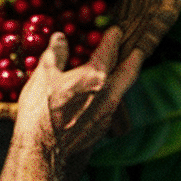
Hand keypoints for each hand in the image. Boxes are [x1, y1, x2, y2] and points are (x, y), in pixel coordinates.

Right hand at [0, 27, 145, 180]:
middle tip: (138, 50)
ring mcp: (107, 114)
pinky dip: (111, 96)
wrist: (43, 149)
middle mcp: (108, 95)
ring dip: (124, 78)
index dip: (113, 38)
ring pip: (122, 91)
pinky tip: (103, 97)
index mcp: (96, 76)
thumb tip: (61, 37)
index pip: (109, 51)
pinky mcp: (101, 129)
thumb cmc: (41, 109)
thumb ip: (55, 53)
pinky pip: (112, 107)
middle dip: (134, 58)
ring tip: (122, 71)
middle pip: (129, 71)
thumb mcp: (43, 74)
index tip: (116, 30)